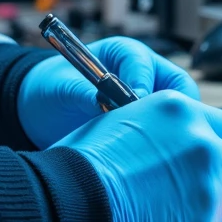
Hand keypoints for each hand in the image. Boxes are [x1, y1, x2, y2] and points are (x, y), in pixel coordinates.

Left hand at [17, 36, 221, 151]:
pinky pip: (168, 138)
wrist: (40, 110)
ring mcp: (151, 103)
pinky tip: (152, 166)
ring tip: (154, 155)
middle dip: (173, 113)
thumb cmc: (52, 87)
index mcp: (126, 55)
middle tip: (155, 135)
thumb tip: (101, 101)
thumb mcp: (62, 86)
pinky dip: (164, 152)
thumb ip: (83, 92)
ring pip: (180, 118)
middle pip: (179, 91)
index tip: (135, 103)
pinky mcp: (150, 130)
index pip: (147, 65)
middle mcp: (145, 76)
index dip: (142, 85)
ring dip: (172, 135)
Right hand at [59, 90, 221, 221]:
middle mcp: (202, 143)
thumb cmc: (83, 166)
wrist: (72, 203)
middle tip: (214, 200)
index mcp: (180, 111)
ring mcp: (208, 185)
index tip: (219, 167)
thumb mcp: (122, 121)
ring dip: (218, 217)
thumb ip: (160, 131)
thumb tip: (170, 145)